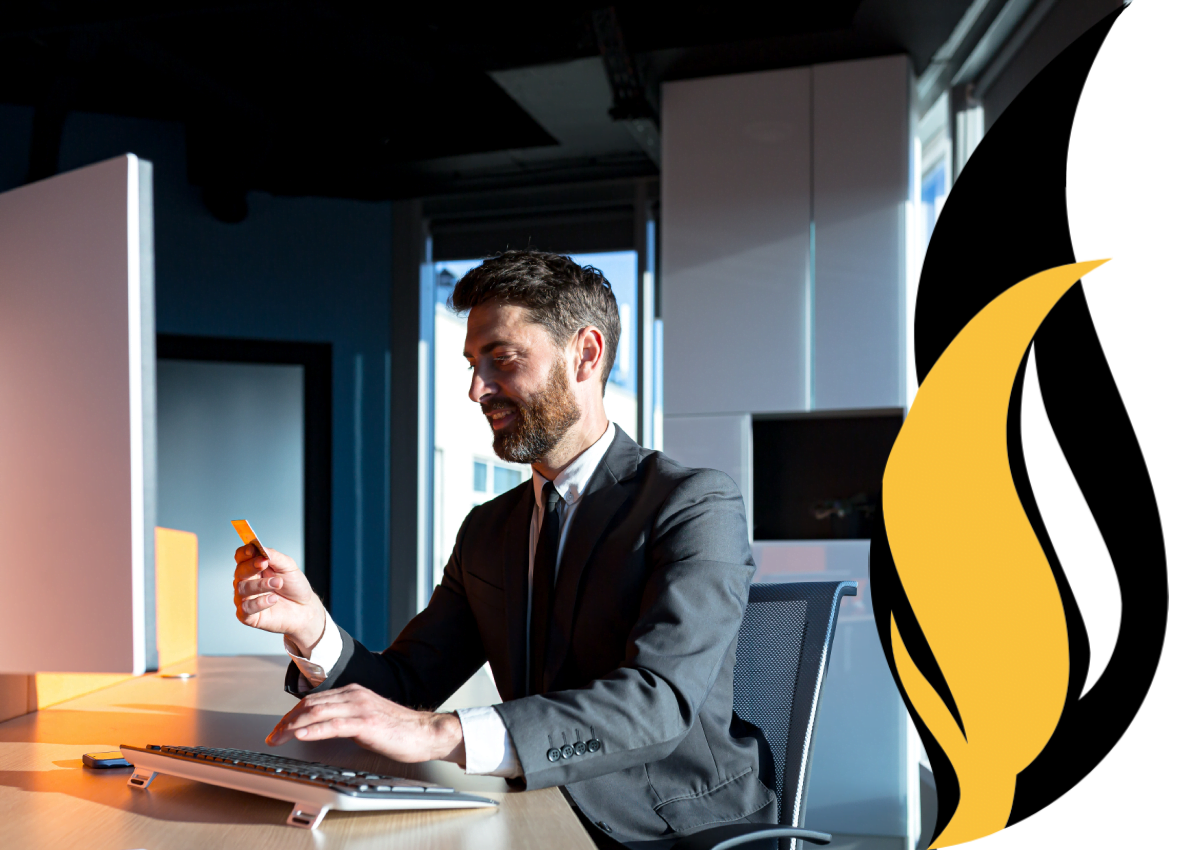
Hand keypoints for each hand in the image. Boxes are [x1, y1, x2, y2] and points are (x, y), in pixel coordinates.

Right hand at [232, 544, 324, 654]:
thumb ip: (274, 557)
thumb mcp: (288, 566)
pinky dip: (259, 602)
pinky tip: (273, 599)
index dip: (244, 552)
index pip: (241, 557)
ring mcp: (245, 599)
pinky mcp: (248, 616)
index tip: (253, 550)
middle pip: (239, 571)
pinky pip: (246, 608)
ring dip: (260, 585)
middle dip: (251, 566)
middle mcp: (246, 582)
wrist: (304, 608)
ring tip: (278, 583)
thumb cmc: (294, 586)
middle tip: (265, 564)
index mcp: (254, 568)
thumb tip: (261, 548)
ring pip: (242, 589)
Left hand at [266, 684, 465, 764]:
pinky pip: (333, 725)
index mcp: (353, 692)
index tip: (278, 728)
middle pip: (310, 704)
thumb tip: (323, 728)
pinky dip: (313, 730)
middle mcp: (354, 695)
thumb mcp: (367, 719)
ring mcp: (360, 707)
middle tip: (272, 735)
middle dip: (286, 721)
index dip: (291, 714)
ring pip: (317, 712)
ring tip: (278, 737)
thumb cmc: (399, 729)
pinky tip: (301, 736)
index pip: (313, 700)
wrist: (424, 732)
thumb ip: (346, 718)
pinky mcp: (366, 723)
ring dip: (292, 726)